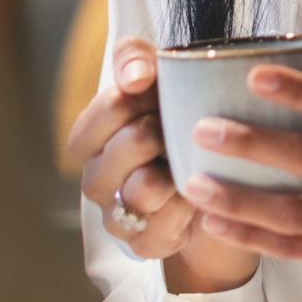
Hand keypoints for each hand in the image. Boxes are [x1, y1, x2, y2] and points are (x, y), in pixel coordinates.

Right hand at [63, 35, 257, 291]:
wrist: (211, 175)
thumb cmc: (173, 117)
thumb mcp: (154, 74)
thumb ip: (133, 58)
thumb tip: (136, 76)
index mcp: (89, 137)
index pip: (104, 108)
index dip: (139, 97)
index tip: (158, 92)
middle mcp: (95, 179)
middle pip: (127, 145)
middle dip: (163, 130)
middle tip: (179, 127)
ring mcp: (117, 215)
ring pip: (143, 190)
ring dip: (174, 171)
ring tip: (190, 161)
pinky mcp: (144, 243)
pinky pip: (164, 226)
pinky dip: (186, 207)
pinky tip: (196, 193)